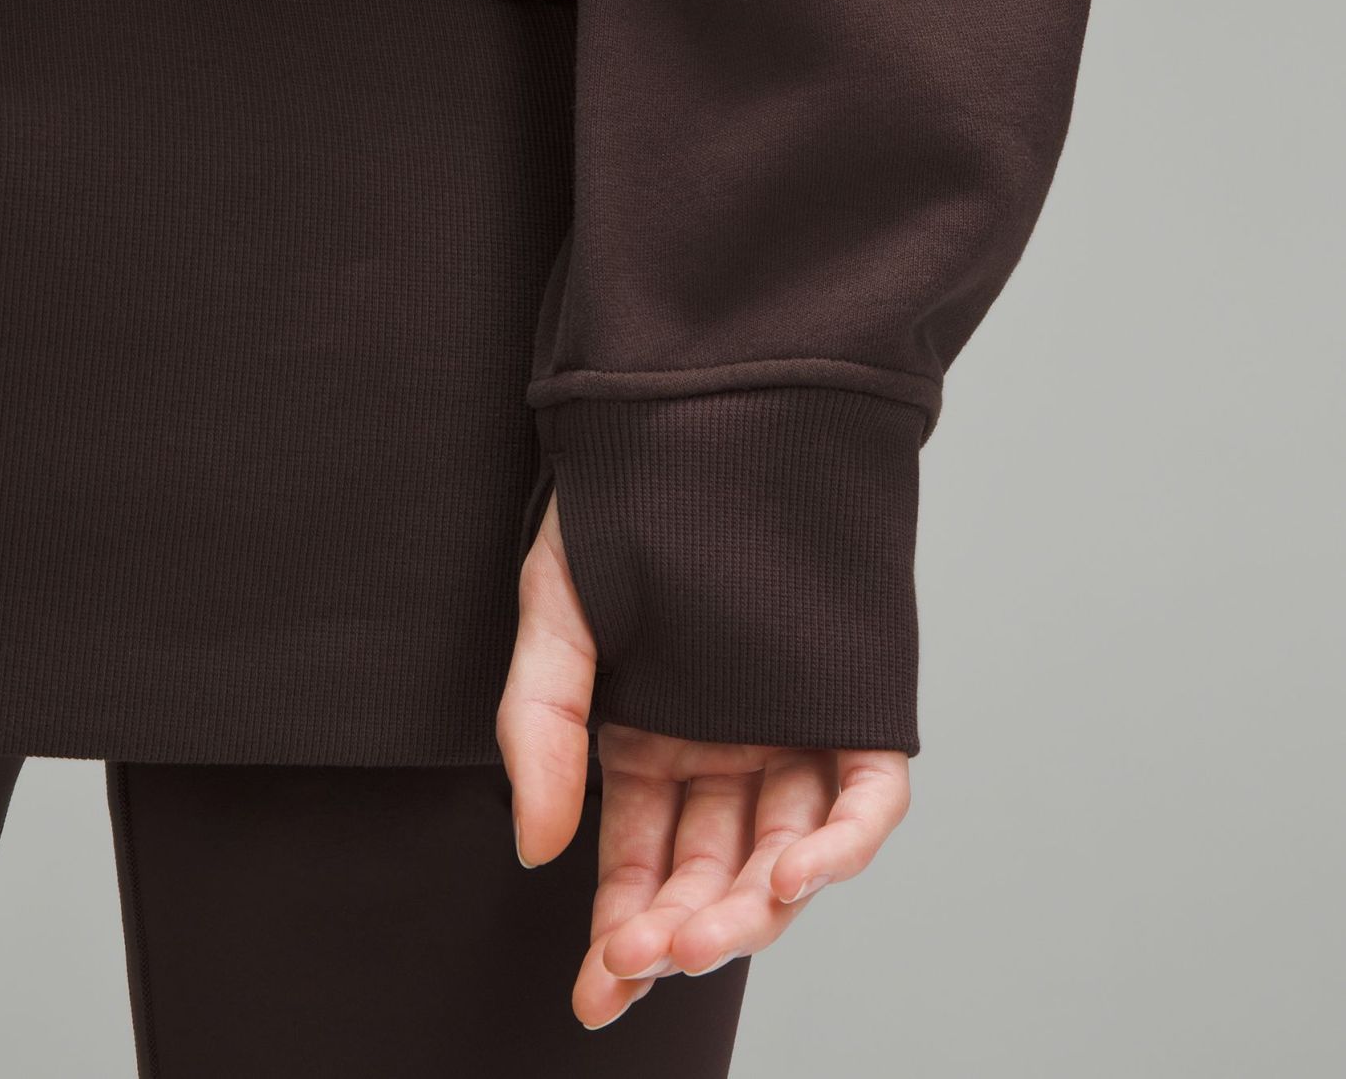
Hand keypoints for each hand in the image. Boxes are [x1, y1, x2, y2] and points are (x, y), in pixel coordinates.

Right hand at [496, 491, 911, 1030]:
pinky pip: (865, 793)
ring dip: (750, 904)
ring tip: (710, 929)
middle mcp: (721, 748)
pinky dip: (842, 841)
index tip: (600, 991)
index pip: (638, 863)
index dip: (622, 934)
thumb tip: (538, 850)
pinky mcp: (853, 701)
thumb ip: (542, 731)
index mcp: (646, 740)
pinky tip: (797, 869)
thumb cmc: (619, 508)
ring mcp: (789, 727)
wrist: (703, 412)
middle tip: (648, 957)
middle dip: (681, 929)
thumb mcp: (555, 616)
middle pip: (712, 872)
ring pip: (784, 851)